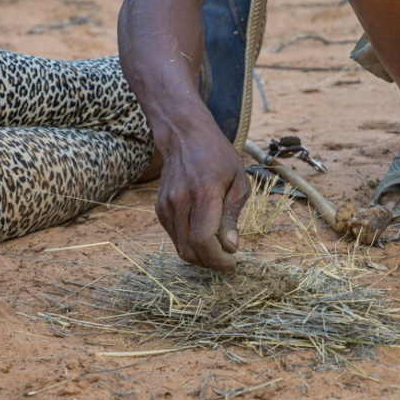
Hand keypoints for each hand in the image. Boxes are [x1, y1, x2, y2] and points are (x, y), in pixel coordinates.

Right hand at [155, 128, 249, 271]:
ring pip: (180, 248)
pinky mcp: (160, 209)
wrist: (185, 136)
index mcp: (203, 194)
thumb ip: (232, 216)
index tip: (232, 263)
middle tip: (227, 261)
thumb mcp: (239, 182)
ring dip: (200, 257)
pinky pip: (174, 237)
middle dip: (210, 263)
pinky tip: (205, 237)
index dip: (218, 259)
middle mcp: (180, 202)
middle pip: (189, 250)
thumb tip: (230, 247)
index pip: (203, 240)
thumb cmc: (219, 157)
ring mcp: (166, 206)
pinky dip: (190, 245)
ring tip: (218, 250)